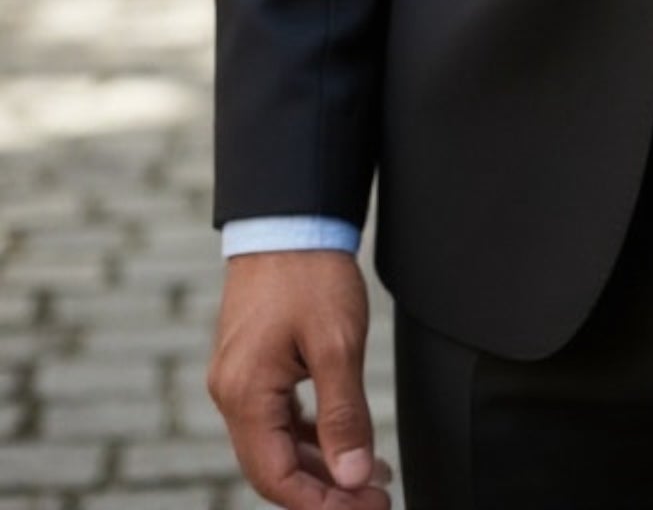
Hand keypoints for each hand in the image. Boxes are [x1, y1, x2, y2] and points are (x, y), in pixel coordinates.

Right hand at [207, 252, 392, 508]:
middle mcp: (231, 393)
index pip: (275, 477)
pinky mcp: (253, 365)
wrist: (289, 217)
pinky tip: (344, 442)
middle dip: (325, 491)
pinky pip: (277, 418)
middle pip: (273, 468)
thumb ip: (343, 415)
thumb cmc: (310, 274)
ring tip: (370, 476)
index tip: (367, 507)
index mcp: (243, 394)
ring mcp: (239, 378)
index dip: (321, 503)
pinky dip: (310, 436)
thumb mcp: (337, 345)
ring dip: (321, 465)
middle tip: (376, 498)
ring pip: (276, 445)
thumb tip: (352, 476)